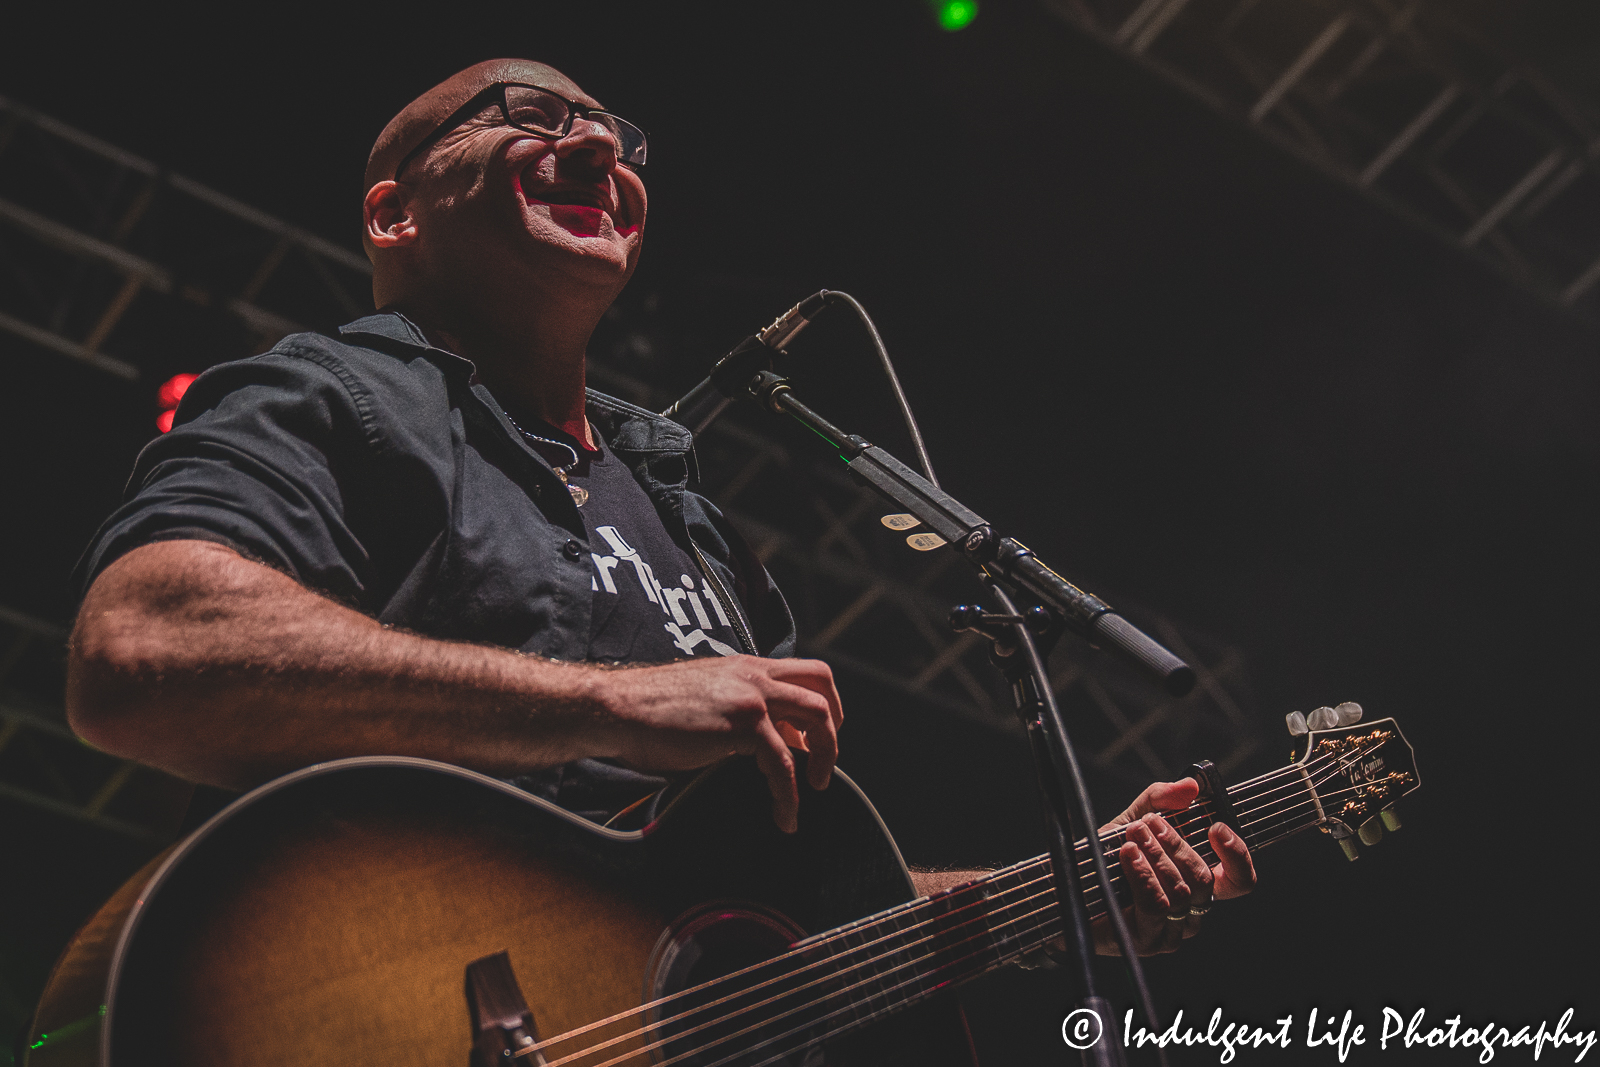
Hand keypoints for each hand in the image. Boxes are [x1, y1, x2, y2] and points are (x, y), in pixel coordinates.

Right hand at [595, 655, 843, 832]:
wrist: (617, 708)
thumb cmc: (649, 711)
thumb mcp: (703, 699)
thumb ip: (732, 710)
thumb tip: (752, 742)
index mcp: (746, 667)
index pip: (804, 673)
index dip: (818, 706)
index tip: (807, 740)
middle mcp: (755, 674)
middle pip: (822, 685)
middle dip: (833, 727)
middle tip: (823, 762)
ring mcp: (751, 695)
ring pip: (817, 717)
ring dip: (824, 757)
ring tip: (813, 788)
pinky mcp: (742, 723)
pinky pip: (783, 762)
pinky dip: (789, 794)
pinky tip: (784, 815)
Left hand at [1092, 777, 1255, 954]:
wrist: (1070, 888)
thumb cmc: (1107, 858)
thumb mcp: (1135, 821)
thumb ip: (1161, 800)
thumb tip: (1191, 786)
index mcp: (1198, 887)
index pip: (1240, 881)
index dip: (1237, 855)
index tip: (1215, 828)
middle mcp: (1192, 913)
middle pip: (1204, 880)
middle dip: (1176, 845)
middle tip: (1148, 824)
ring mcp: (1172, 931)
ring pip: (1180, 892)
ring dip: (1156, 857)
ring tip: (1134, 836)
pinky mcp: (1147, 941)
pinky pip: (1155, 905)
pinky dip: (1142, 874)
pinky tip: (1127, 855)